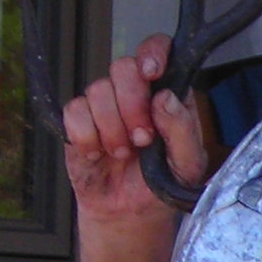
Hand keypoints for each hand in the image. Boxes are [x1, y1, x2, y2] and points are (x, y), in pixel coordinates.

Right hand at [63, 33, 209, 232]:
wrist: (129, 212)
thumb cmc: (162, 185)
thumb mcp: (187, 164)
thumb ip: (182, 130)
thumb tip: (164, 97)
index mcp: (165, 93)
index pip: (158, 50)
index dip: (152, 52)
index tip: (151, 72)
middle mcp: (134, 92)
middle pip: (123, 67)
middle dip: (132, 104)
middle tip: (142, 138)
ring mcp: (104, 104)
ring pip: (97, 90)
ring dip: (112, 129)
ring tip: (124, 154)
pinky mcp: (79, 120)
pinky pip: (74, 112)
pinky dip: (87, 137)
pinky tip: (99, 154)